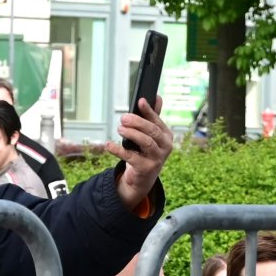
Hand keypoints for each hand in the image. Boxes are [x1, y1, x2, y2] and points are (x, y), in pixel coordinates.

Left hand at [109, 97, 173, 211]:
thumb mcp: (150, 135)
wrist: (142, 178)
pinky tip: (109, 145)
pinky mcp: (146, 169)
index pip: (157, 121)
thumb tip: (158, 97)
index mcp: (166, 136)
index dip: (149, 111)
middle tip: (123, 118)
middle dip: (137, 122)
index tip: (140, 101)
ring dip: (131, 133)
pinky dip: (118, 150)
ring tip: (120, 129)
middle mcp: (165, 147)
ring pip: (146, 142)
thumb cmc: (146, 152)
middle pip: (152, 131)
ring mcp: (157, 159)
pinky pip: (131, 157)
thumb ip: (153, 117)